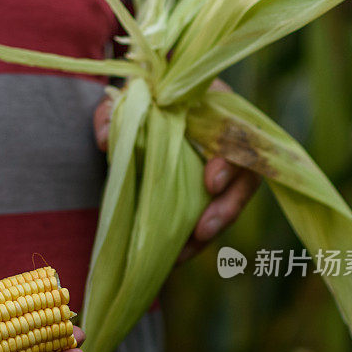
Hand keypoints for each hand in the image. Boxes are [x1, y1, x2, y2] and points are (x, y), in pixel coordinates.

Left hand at [92, 80, 260, 262]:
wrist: (146, 105)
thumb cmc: (144, 96)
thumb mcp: (128, 96)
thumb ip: (114, 113)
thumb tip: (105, 140)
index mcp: (219, 109)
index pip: (240, 136)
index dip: (231, 163)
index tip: (209, 182)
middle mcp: (230, 142)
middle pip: (247, 178)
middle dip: (227, 208)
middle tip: (202, 231)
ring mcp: (222, 170)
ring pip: (230, 204)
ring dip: (210, 232)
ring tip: (182, 254)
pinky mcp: (208, 193)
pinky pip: (210, 218)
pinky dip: (193, 240)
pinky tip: (173, 256)